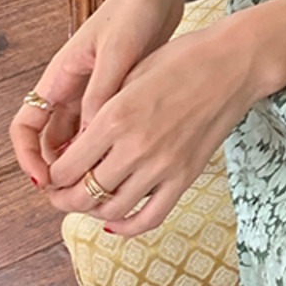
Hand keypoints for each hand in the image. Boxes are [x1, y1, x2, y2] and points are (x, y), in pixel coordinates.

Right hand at [10, 0, 183, 187]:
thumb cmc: (133, 13)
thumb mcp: (116, 55)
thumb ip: (101, 96)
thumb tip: (86, 142)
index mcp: (60, 77)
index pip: (25, 126)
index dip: (27, 156)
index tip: (44, 182)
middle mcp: (72, 87)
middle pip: (51, 140)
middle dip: (58, 169)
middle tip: (77, 195)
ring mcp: (95, 90)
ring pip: (79, 137)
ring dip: (85, 161)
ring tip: (104, 186)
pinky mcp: (120, 90)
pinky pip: (105, 128)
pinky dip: (109, 146)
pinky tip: (128, 161)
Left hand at [40, 19, 255, 235]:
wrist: (234, 63)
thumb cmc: (184, 59)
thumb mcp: (132, 74)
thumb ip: (101, 110)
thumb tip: (77, 144)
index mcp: (115, 117)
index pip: (65, 168)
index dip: (51, 176)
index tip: (52, 173)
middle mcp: (135, 147)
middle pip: (81, 195)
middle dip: (63, 199)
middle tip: (60, 194)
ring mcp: (163, 165)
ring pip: (111, 209)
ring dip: (91, 210)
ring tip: (88, 200)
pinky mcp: (186, 175)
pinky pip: (149, 217)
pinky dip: (127, 226)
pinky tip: (115, 220)